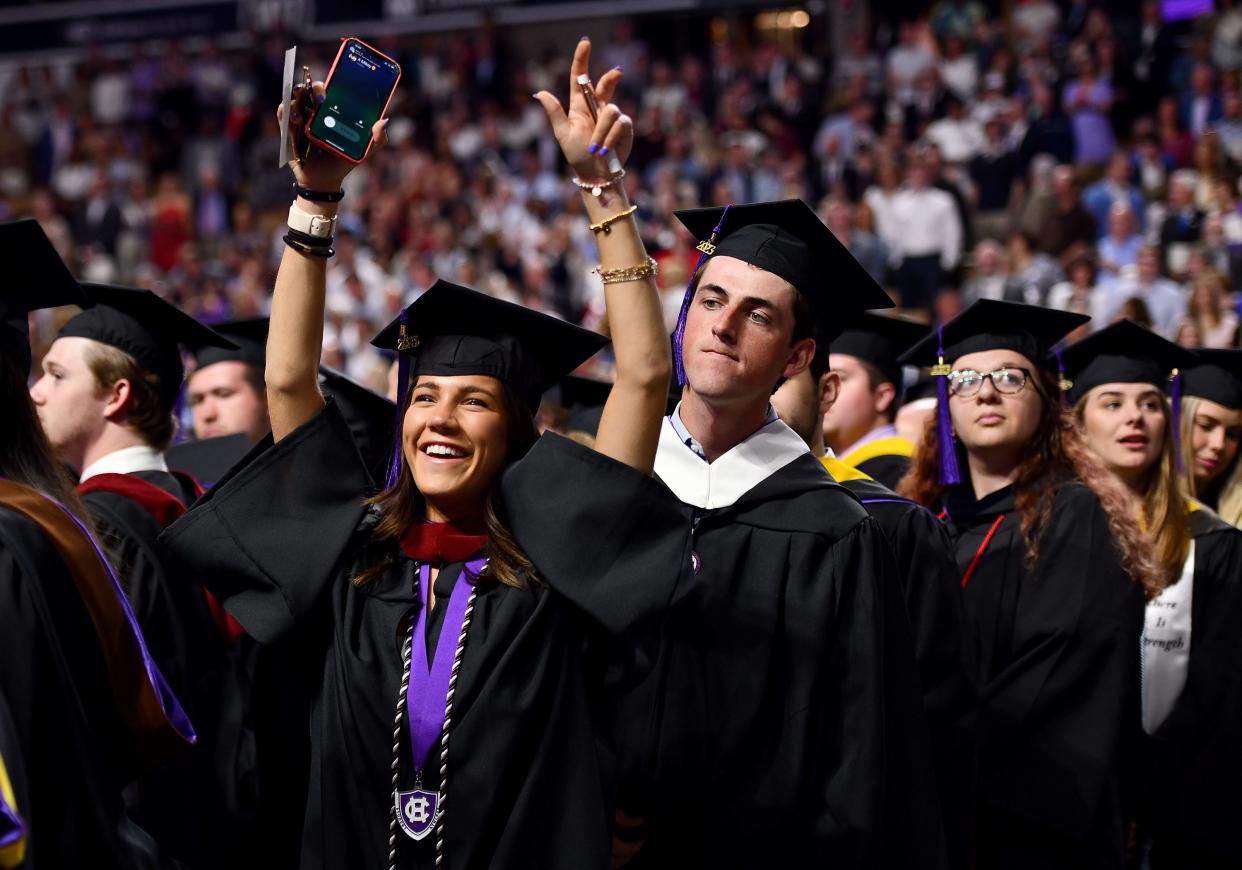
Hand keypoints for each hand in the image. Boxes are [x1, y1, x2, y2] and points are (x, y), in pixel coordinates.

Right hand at [276, 79, 389, 192]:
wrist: (324, 181)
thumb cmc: (343, 161)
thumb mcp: (364, 151)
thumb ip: (378, 139)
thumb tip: (384, 120)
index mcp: (333, 110)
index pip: (330, 89)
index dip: (330, 83)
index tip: (333, 88)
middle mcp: (316, 110)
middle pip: (311, 89)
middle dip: (314, 88)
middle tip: (321, 99)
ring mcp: (301, 118)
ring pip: (295, 98)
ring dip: (297, 99)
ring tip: (301, 115)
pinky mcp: (288, 129)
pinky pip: (283, 114)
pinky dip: (285, 111)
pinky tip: (291, 116)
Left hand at [534, 38, 632, 180]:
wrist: (596, 174)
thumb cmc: (577, 155)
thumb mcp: (562, 133)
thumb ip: (554, 112)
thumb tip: (539, 93)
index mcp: (579, 105)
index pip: (580, 77)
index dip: (582, 59)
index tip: (585, 42)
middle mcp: (597, 107)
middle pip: (604, 84)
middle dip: (611, 77)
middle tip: (617, 72)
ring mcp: (612, 116)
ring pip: (610, 110)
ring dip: (601, 132)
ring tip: (594, 149)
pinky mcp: (624, 127)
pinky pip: (620, 123)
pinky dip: (610, 138)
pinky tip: (604, 151)